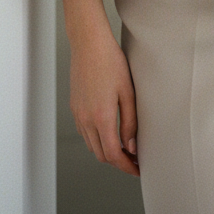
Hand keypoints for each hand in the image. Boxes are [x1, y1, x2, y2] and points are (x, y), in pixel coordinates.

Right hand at [69, 31, 139, 176]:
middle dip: (118, 162)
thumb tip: (131, 147)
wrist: (89, 43)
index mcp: (101, 117)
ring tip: (125, 147)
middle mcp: (86, 120)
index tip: (138, 169)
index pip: (113, 154)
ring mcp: (78, 114)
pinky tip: (110, 132)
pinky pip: (85, 133)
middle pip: (101, 154)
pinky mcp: (74, 107)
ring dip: (107, 151)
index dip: (126, 166)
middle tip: (135, 160)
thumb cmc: (111, 62)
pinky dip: (97, 139)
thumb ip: (130, 122)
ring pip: (92, 145)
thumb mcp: (127, 92)